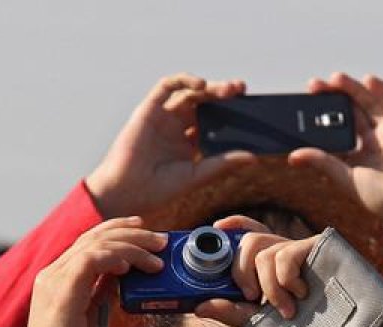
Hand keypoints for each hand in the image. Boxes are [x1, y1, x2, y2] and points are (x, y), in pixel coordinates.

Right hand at [2, 218, 166, 326]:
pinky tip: (131, 267)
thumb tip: (120, 275)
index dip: (118, 231)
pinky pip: (90, 261)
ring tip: (157, 257)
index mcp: (57, 277)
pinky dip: (114, 258)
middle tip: (161, 239)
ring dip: (132, 246)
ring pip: (96, 245)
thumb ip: (100, 291)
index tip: (146, 231)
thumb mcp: (90, 315)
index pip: (89, 241)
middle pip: (93, 236)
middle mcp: (52, 273)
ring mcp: (53, 281)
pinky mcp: (60, 293)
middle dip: (131, 232)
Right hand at [85, 74, 254, 219]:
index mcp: (191, 143)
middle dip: (223, 94)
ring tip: (227, 90)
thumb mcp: (199, 174)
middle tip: (241, 90)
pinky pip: (167, 86)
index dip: (231, 112)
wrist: (129, 191)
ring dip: (209, 86)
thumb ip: (224, 163)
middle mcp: (178, 127)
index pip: (215, 121)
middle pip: (204, 102)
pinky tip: (201, 85)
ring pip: (189, 91)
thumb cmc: (161, 188)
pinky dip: (184, 80)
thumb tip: (254, 157)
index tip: (250, 107)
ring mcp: (163, 116)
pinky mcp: (149, 108)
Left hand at [195, 222, 319, 325]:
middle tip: (251, 297)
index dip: (234, 223)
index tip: (218, 227)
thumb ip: (228, 311)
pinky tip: (301, 294)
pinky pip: (284, 257)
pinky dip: (286, 281)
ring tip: (284, 309)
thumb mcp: (256, 318)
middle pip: (249, 240)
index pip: (249, 231)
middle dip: (241, 271)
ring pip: (264, 253)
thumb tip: (199, 307)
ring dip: (269, 286)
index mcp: (266, 261)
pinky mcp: (314, 250)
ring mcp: (298, 249)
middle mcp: (280, 250)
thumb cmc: (295, 321)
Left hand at [287, 73, 382, 229]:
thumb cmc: (381, 200)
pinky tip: (369, 80)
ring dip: (354, 89)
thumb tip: (293, 155)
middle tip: (315, 86)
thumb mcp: (346, 179)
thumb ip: (323, 162)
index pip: (336, 128)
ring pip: (369, 103)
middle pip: (351, 110)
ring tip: (336, 78)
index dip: (322, 115)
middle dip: (334, 96)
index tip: (306, 103)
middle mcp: (372, 140)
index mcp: (356, 154)